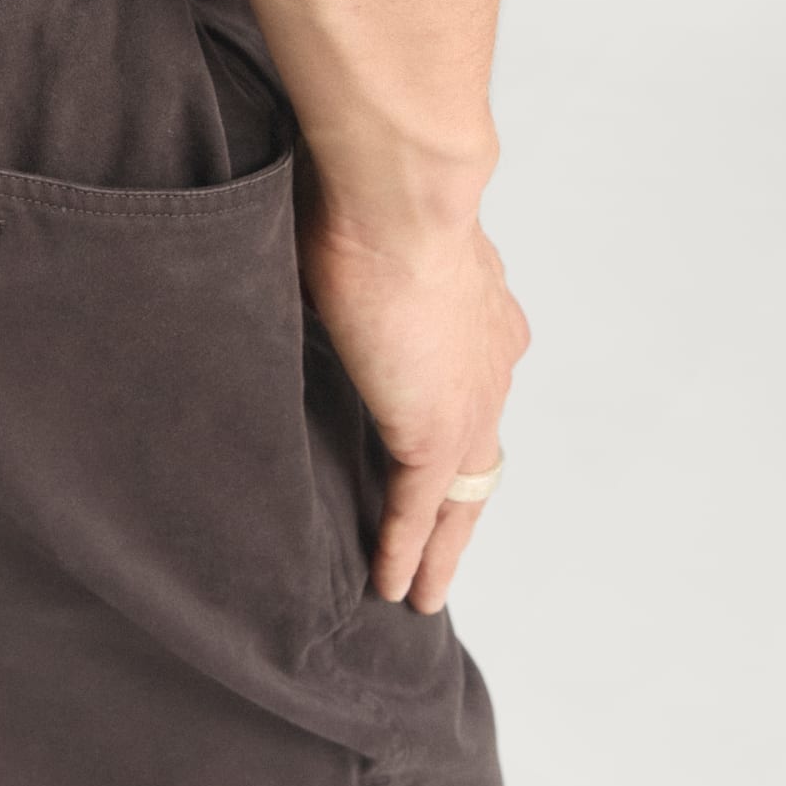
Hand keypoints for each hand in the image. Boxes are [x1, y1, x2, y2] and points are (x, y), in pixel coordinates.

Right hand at [296, 165, 527, 614]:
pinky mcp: (434, 432)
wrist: (397, 198)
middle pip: (477, 457)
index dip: (451, 431)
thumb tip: (296, 265)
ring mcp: (469, 402)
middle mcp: (490, 364)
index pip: (468, 390)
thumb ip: (345, 274)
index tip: (429, 456)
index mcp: (480, 315)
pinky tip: (393, 587)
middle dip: (457, 505)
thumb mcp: (358, 242)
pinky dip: (407, 550)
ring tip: (419, 592)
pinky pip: (421, 509)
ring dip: (440, 546)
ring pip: (461, 496)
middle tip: (436, 552)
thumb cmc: (365, 192)